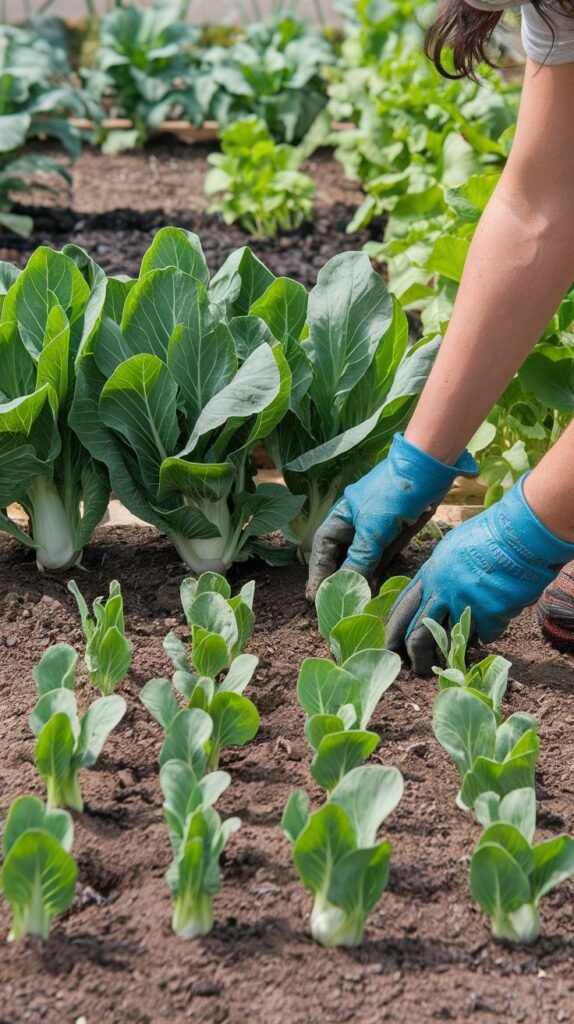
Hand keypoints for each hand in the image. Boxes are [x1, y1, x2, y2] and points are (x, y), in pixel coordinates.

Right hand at [306, 432, 476, 600]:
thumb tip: (347, 587)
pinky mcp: (392, 538)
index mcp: (341, 517)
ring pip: (359, 562)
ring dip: (356, 583)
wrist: (430, 471)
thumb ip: (359, 558)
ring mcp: (374, 532)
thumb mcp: (374, 528)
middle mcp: (354, 526)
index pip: (323, 549)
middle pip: (339, 558)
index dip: (318, 573)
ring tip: (350, 606)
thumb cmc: (395, 492)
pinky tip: (372, 593)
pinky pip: (379, 562)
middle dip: (335, 582)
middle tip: (331, 607)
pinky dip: (375, 577)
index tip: (315, 597)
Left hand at [385, 476, 573, 674]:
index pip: (402, 608)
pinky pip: (486, 636)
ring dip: (454, 653)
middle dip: (415, 658)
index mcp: (429, 574)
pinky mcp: (489, 615)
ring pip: (451, 643)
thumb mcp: (452, 549)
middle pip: (417, 635)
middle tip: (417, 670)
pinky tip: (494, 623)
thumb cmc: (489, 535)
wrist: (519, 534)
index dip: (394, 631)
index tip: (390, 647)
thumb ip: (440, 574)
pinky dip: (489, 634)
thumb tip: (435, 593)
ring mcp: (465, 604)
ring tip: (457, 659)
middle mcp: (442, 591)